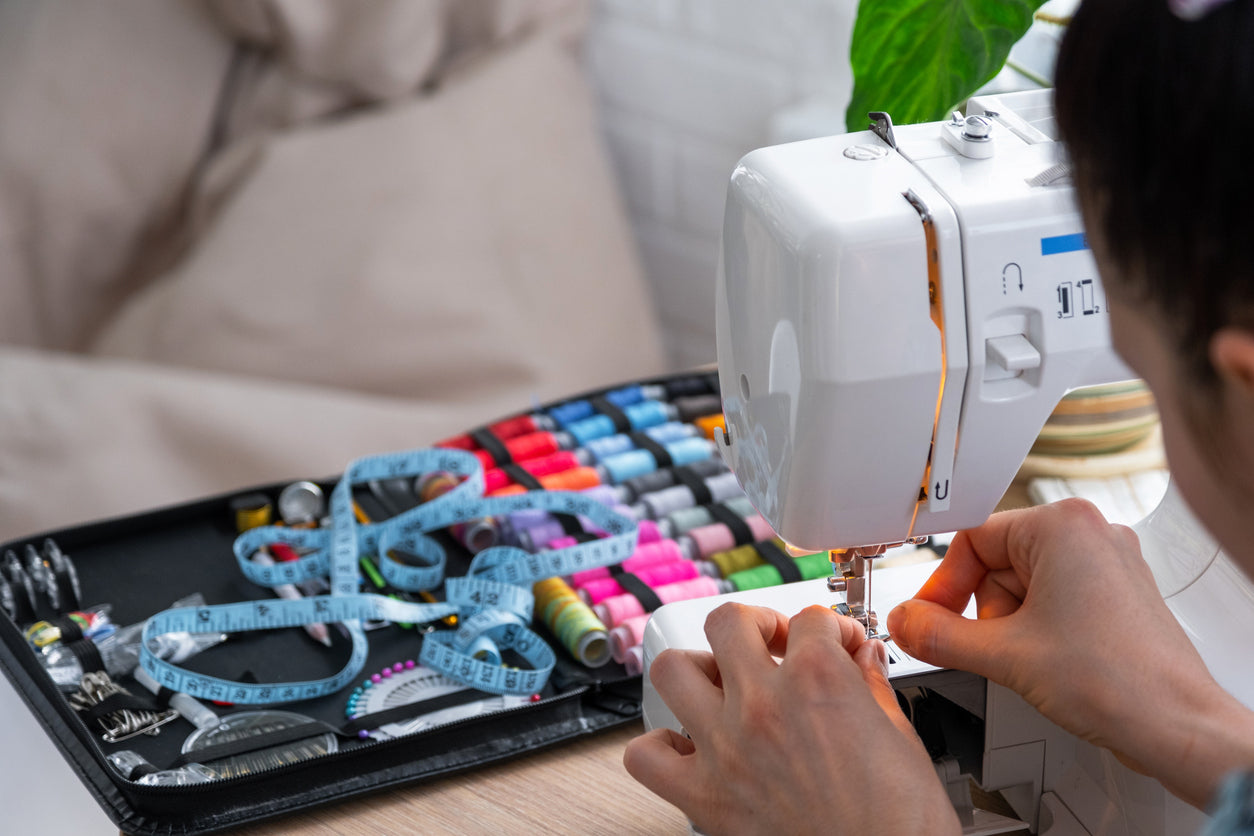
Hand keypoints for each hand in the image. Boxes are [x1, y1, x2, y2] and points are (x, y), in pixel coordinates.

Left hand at [624, 602, 959, 835]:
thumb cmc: (900, 824)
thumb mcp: (902, 740)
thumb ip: (874, 690)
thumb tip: (866, 662)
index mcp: (818, 682)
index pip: (812, 619)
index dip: (831, 629)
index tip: (840, 646)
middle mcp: (763, 704)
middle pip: (729, 622)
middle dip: (755, 625)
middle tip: (773, 644)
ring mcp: (726, 747)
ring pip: (673, 669)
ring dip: (697, 669)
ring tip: (722, 684)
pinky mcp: (704, 797)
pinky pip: (646, 756)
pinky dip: (660, 747)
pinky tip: (689, 747)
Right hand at [888, 497, 1253, 807]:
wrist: (1176, 725)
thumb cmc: (1117, 680)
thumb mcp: (1002, 654)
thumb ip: (937, 635)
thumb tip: (903, 622)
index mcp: (1063, 526)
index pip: (971, 540)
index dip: (945, 586)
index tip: (932, 618)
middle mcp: (1090, 533)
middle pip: (997, 563)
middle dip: (986, 612)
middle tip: (993, 648)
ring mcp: (1109, 562)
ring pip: (1024, 585)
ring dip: (1012, 625)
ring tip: (1031, 659)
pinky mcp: (1117, 592)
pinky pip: (1054, 599)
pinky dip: (1039, 630)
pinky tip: (1050, 660)